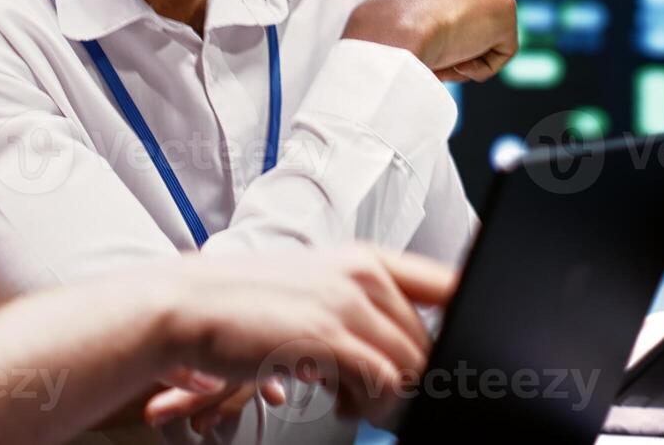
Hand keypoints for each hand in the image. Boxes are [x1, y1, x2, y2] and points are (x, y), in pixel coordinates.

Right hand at [146, 246, 457, 427]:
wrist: (191, 306)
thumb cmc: (248, 304)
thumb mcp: (317, 293)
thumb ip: (364, 312)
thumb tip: (407, 355)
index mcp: (366, 260)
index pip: (449, 282)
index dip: (470, 315)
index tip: (472, 350)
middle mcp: (363, 275)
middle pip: (430, 340)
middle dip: (413, 380)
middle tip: (377, 397)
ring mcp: (347, 303)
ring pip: (411, 365)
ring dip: (389, 397)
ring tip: (352, 399)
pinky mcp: (329, 336)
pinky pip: (383, 382)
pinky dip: (369, 403)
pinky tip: (339, 400)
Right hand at [343, 0, 517, 81]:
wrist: (397, 31)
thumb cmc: (382, 19)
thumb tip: (430, 16)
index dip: (442, 1)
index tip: (426, 22)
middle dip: (462, 19)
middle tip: (436, 44)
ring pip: (490, 20)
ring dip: (470, 44)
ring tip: (442, 60)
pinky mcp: (506, 7)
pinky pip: (503, 46)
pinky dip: (482, 64)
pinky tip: (457, 68)